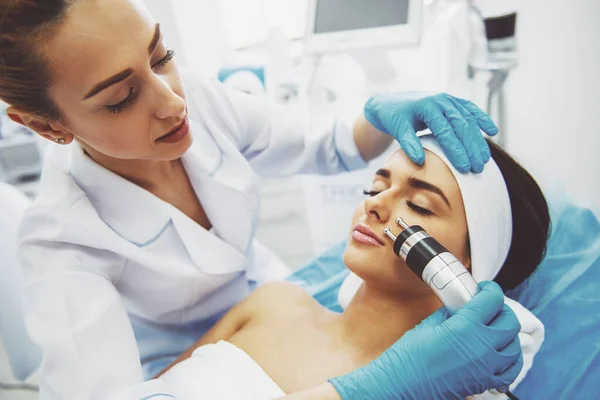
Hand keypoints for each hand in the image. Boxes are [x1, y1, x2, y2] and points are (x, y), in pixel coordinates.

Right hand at [329, 281, 522, 399]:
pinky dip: (509, 360)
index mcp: (465, 327)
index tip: (485, 288)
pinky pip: (510, 371)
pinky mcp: (484, 382)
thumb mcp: (429, 325)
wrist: (403, 386)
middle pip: (510, 322)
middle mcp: (482, 347)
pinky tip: (499, 353)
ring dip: (508, 335)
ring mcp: (486, 367)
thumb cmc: (410, 356)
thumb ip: (450, 314)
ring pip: (514, 347)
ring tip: (495, 329)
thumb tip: (459, 307)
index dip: (491, 290)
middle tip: (490, 306)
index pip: (493, 301)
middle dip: (502, 310)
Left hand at [364, 93, 498, 172]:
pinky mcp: (452, 102)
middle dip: (471, 148)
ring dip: (478, 139)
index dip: (456, 149)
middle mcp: (441, 100)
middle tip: (478, 168)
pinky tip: (493, 131)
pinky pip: (470, 110)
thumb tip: (420, 161)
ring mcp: (448, 100)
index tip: (464, 167)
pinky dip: (482, 119)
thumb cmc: (393, 117)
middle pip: (461, 125)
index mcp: (427, 106)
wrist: (390, 102)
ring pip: (469, 119)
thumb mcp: (397, 129)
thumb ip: (408, 143)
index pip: (445, 130)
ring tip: (484, 159)